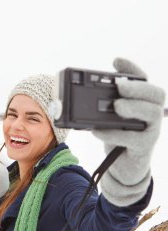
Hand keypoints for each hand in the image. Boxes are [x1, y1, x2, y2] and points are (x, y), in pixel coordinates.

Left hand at [92, 58, 164, 205]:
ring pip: (151, 114)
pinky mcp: (143, 148)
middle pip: (155, 94)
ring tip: (116, 105)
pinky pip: (132, 139)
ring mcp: (150, 131)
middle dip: (137, 87)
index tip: (116, 60)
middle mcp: (151, 115)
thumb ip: (102, 109)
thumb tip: (77, 100)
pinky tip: (98, 131)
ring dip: (133, 107)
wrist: (122, 167)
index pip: (143, 81)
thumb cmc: (116, 139)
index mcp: (142, 104)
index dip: (132, 69)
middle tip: (119, 85)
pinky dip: (113, 133)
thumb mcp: (109, 120)